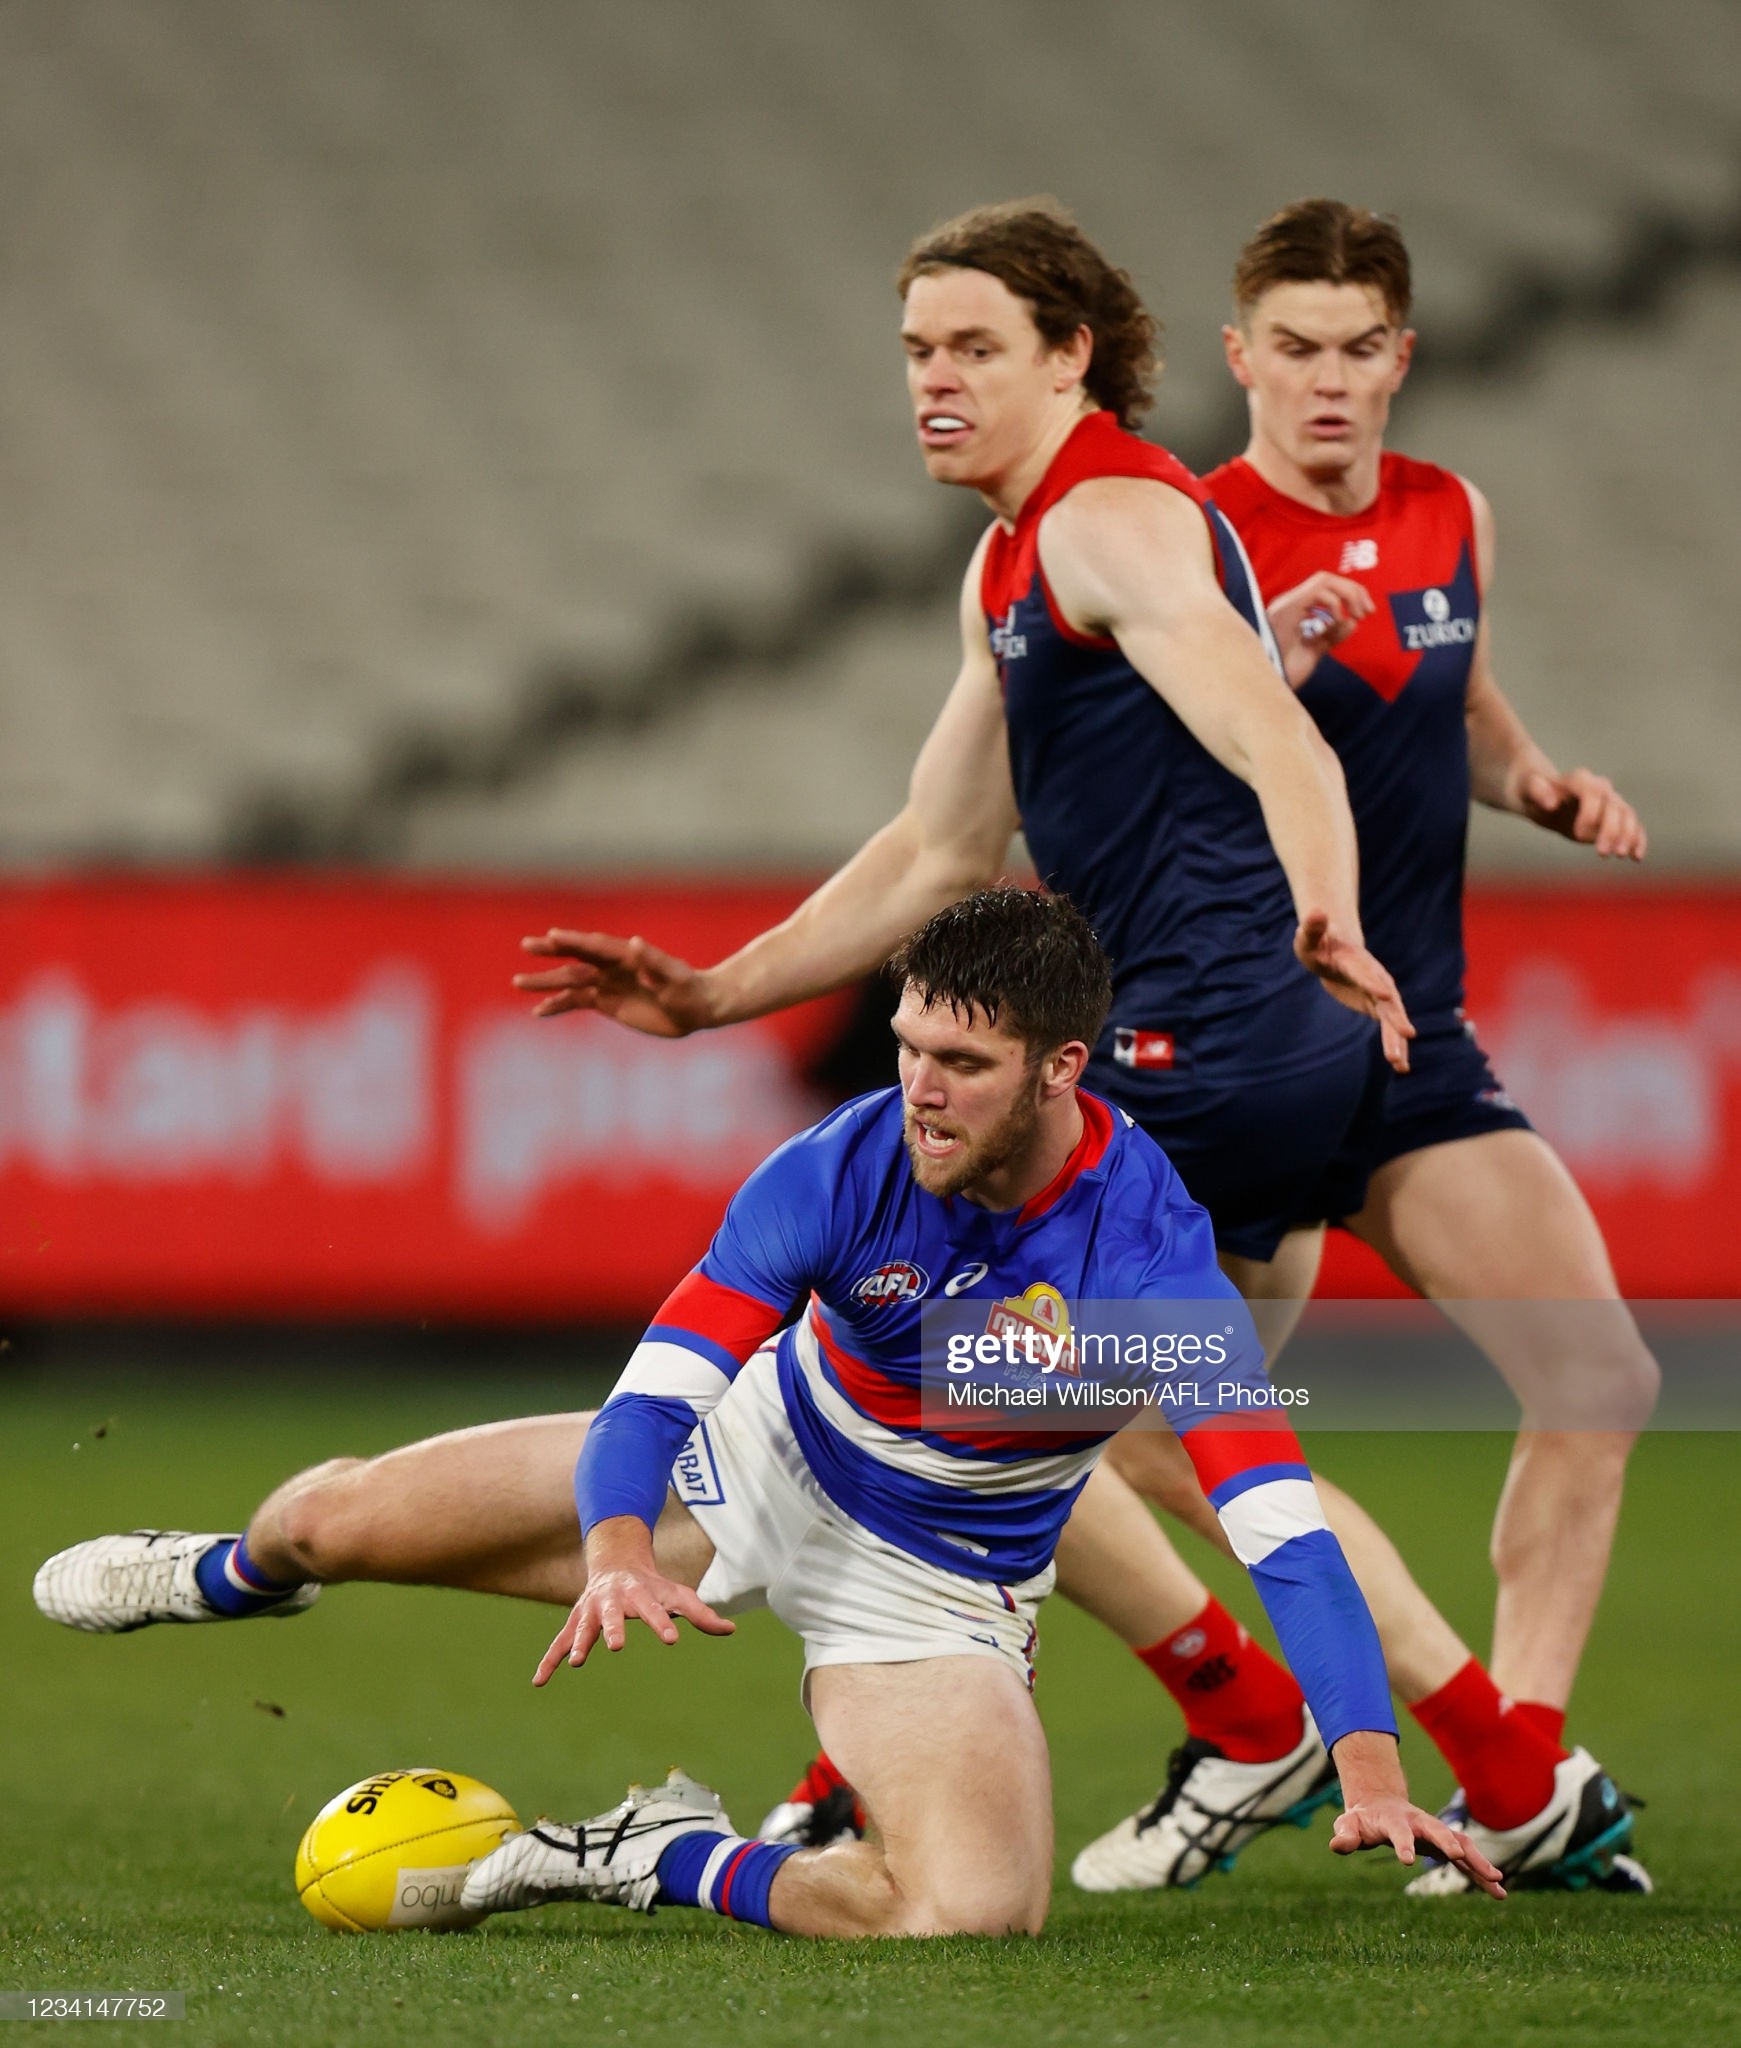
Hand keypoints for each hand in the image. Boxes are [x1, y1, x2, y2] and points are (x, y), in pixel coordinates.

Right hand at [513, 929, 717, 1034]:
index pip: (596, 946)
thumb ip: (654, 960)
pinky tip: (538, 1011)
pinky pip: (577, 1002)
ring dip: (546, 982)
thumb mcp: (676, 976)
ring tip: (518, 982)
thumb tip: (635, 942)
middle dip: (552, 951)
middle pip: (576, 957)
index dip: (575, 940)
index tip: (553, 935)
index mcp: (627, 956)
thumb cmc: (690, 989)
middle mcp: (613, 967)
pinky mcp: (607, 1003)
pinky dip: (558, 1005)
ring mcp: (608, 984)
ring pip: (570, 981)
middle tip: (526, 945)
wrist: (697, 1008)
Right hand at [533, 1564, 734, 1682]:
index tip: (672, 1638)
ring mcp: (591, 1610)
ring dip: (578, 1642)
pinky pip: (558, 1642)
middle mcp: (613, 1600)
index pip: (655, 1609)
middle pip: (614, 1614)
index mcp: (641, 1594)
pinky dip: (548, 1661)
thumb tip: (731, 1630)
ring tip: (576, 1662)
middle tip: (616, 1645)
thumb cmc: (653, 1585)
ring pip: (583, 1626)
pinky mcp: (575, 1621)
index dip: (663, 1623)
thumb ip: (701, 1614)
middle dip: (614, 1628)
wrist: (616, 1562)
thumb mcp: (678, 1594)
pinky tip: (539, 1682)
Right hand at [1268, 572, 1374, 688]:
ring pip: (1324, 579)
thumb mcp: (1314, 652)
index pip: (1326, 589)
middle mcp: (1290, 603)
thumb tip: (1352, 622)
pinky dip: (1334, 603)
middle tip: (1369, 611)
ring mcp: (1287, 604)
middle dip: (1354, 591)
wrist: (1266, 685)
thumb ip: (1331, 636)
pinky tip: (1337, 621)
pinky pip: (1317, 592)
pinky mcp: (1287, 608)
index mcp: (1295, 611)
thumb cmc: (1283, 673)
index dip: (1351, 595)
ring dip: (1348, 593)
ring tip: (1359, 613)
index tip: (1366, 613)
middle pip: (1327, 579)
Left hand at [1294, 910, 1414, 1071]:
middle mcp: (1373, 978)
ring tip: (1400, 1064)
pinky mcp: (1377, 1006)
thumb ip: (1312, 925)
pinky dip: (1394, 1045)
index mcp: (1355, 961)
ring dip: (1396, 1039)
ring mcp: (1378, 992)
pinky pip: (1388, 1027)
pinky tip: (1400, 1066)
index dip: (1373, 983)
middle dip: (1396, 1016)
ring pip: (1391, 1017)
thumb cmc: (1317, 941)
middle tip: (1407, 1034)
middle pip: (1387, 999)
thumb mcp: (1309, 935)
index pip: (1364, 972)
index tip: (1385, 995)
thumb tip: (1315, 910)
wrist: (1334, 948)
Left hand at [1331, 1799, 1506, 1900]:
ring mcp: (1436, 1833)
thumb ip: (1345, 1835)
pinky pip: (1468, 1860)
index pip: (1398, 1830)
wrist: (1380, 1805)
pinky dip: (1481, 1874)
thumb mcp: (1349, 1825)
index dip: (1402, 1843)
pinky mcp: (1446, 1846)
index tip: (1406, 1861)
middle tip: (1460, 1856)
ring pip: (1461, 1844)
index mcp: (1394, 1819)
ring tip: (1498, 1883)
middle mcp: (1420, 1823)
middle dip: (1448, 1841)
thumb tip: (1337, 1845)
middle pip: (1437, 1829)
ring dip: (1477, 1861)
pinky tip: (1499, 1892)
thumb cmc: (1363, 1819)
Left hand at [1517, 768, 1646, 860]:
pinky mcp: (1615, 817)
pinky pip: (1633, 826)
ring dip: (1627, 836)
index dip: (1589, 814)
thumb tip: (1551, 803)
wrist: (1541, 799)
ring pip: (1627, 814)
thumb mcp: (1527, 790)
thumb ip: (1537, 791)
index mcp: (1579, 780)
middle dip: (1611, 830)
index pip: (1593, 793)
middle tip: (1602, 853)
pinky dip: (1637, 840)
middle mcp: (1600, 787)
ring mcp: (1610, 801)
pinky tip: (1636, 857)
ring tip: (1619, 855)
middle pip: (1614, 806)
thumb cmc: (1531, 793)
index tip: (1577, 834)